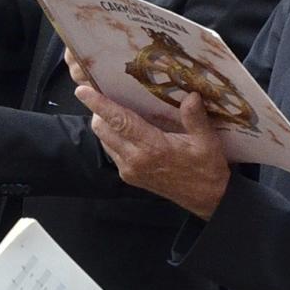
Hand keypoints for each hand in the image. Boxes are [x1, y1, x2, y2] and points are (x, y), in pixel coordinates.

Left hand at [73, 83, 230, 218]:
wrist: (207, 199)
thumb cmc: (207, 168)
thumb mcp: (207, 141)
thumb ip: (195, 118)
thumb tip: (191, 95)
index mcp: (152, 148)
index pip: (118, 121)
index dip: (99, 104)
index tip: (83, 91)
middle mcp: (134, 159)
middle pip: (102, 130)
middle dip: (99, 111)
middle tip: (106, 95)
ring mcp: (129, 170)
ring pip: (104, 141)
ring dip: (105, 125)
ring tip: (117, 111)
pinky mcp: (129, 177)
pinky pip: (111, 152)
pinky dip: (112, 138)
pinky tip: (126, 130)